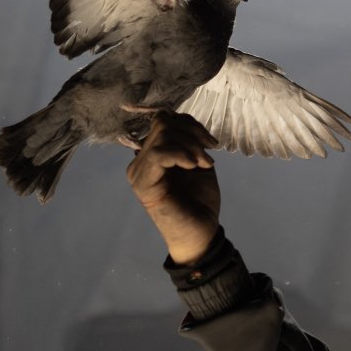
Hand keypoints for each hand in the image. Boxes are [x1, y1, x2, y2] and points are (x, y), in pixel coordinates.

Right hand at [126, 111, 221, 263]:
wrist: (201, 232)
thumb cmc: (199, 201)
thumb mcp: (197, 162)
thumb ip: (187, 140)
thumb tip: (178, 117)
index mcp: (151, 154)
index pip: (163, 120)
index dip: (189, 123)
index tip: (211, 142)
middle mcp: (139, 161)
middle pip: (163, 123)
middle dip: (192, 133)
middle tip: (209, 154)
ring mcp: (138, 172)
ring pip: (162, 136)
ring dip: (191, 146)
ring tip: (205, 164)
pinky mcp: (142, 183)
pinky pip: (158, 153)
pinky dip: (181, 154)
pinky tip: (194, 167)